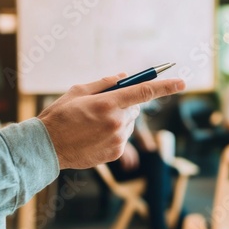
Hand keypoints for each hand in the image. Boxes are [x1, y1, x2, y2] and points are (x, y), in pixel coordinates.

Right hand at [38, 73, 184, 168]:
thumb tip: (126, 76)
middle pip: (136, 108)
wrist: (46, 147)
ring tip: (94, 124)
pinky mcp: (116, 153)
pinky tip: (94, 136)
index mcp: (108, 103)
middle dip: (126, 104)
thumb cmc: (60, 115)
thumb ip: (105, 83)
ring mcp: (118, 140)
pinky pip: (123, 138)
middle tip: (106, 106)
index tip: (183, 82)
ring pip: (129, 123)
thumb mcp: (79, 91)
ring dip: (119, 120)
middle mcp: (117, 122)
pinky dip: (114, 134)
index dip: (166, 86)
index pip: (145, 92)